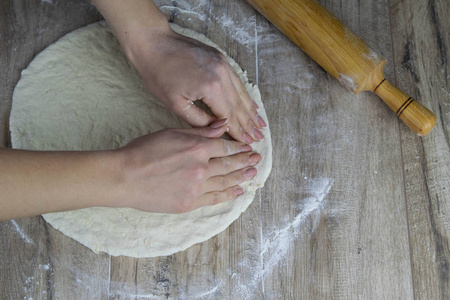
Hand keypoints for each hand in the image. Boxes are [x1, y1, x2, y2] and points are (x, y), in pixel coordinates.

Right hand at [112, 121, 260, 212]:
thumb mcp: (171, 133)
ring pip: (225, 182)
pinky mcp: (189, 204)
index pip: (225, 146)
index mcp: (197, 148)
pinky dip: (227, 195)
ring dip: (241, 177)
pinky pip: (214, 199)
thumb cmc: (143, 151)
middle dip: (245, 161)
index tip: (246, 146)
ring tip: (252, 174)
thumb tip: (222, 125)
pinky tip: (237, 191)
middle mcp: (201, 169)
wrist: (124, 177)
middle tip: (256, 159)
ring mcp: (196, 188)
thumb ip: (199, 132)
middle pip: (229, 164)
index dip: (238, 147)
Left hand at [128, 26, 266, 143]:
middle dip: (249, 124)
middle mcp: (222, 75)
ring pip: (241, 93)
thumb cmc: (159, 74)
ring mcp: (223, 65)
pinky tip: (250, 104)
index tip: (247, 143)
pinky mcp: (221, 59)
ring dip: (251, 111)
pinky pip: (237, 81)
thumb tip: (219, 128)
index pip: (229, 116)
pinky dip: (245, 94)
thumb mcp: (176, 104)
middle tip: (258, 138)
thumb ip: (200, 119)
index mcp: (211, 88)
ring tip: (260, 124)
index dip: (238, 131)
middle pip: (239, 105)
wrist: (153, 43)